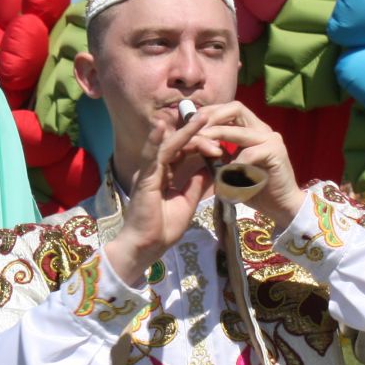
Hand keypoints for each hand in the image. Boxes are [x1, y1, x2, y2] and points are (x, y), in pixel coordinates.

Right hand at [102, 107, 216, 283]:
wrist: (146, 247)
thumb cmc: (162, 229)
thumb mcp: (187, 202)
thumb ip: (195, 184)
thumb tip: (210, 166)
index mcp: (164, 175)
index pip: (184, 153)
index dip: (201, 146)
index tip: (220, 147)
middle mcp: (155, 170)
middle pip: (178, 145)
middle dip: (195, 132)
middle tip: (212, 119)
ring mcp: (148, 173)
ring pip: (168, 146)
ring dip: (184, 132)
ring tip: (199, 117)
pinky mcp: (144, 179)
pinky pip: (151, 156)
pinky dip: (156, 141)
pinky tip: (162, 127)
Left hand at [177, 100, 303, 229]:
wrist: (281, 205)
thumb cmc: (255, 187)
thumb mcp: (231, 167)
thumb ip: (220, 153)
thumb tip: (196, 144)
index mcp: (252, 129)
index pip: (229, 109)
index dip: (210, 112)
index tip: (190, 123)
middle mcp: (262, 129)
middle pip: (236, 108)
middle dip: (212, 118)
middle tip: (196, 132)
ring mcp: (271, 139)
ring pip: (240, 131)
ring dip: (218, 137)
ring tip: (202, 147)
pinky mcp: (276, 153)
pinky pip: (249, 154)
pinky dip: (234, 163)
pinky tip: (224, 174)